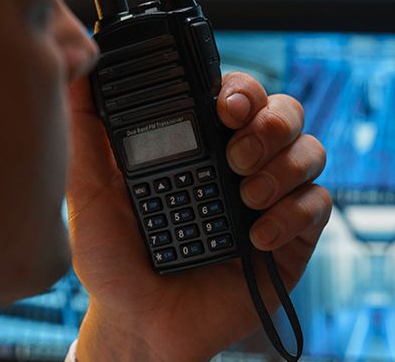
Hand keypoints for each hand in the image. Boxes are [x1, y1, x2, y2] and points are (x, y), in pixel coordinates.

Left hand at [65, 71, 329, 361]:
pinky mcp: (291, 239)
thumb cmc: (112, 260)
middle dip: (269, 122)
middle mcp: (241, 163)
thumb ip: (85, 128)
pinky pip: (317, 204)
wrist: (139, 325)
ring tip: (244, 195)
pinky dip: (291, 213)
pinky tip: (256, 236)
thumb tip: (77, 69)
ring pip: (310, 151)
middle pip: (284, 112)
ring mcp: (269, 199)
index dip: (241, 89)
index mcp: (201, 143)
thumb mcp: (88, 189)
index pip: (237, 94)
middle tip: (237, 154)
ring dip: (282, 166)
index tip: (224, 105)